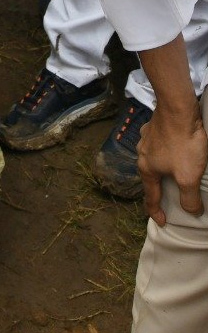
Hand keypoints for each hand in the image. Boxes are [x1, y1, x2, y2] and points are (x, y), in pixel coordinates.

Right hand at [139, 105, 206, 225]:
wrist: (178, 109)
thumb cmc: (182, 144)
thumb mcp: (189, 177)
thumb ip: (189, 197)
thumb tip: (191, 212)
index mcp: (147, 169)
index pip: (150, 197)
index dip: (156, 212)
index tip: (162, 222)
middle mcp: (142, 155)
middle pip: (150, 177)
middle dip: (160, 188)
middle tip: (171, 196)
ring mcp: (146, 140)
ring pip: (154, 160)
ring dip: (162, 168)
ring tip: (174, 170)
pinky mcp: (154, 128)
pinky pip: (159, 145)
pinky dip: (166, 151)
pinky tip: (174, 148)